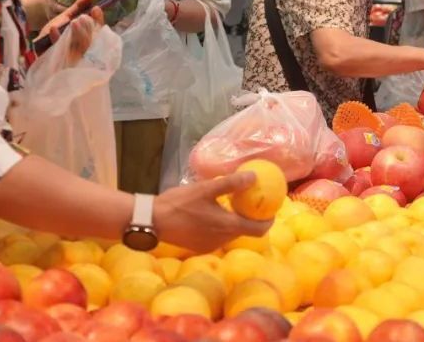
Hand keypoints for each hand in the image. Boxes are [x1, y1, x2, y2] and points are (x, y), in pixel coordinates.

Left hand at [38, 0, 102, 64]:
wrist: (38, 44)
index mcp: (87, 36)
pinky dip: (56, 38)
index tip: (95, 8)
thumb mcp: (68, 17)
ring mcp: (72, 57)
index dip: (98, 20)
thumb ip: (79, 7)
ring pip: (80, 48)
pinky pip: (60, 50)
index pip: (98, 30)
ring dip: (77, 34)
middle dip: (88, 28)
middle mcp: (83, 48)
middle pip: (91, 40)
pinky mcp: (59, 60)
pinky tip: (53, 29)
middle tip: (82, 18)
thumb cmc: (57, 31)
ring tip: (73, 22)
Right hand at [155, 171, 273, 252]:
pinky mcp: (199, 247)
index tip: (270, 210)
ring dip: (233, 221)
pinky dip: (219, 226)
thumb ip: (231, 184)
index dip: (268, 221)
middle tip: (249, 202)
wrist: (152, 221)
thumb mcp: (206, 189)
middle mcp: (222, 240)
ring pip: (229, 234)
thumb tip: (253, 177)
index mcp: (227, 227)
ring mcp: (210, 245)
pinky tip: (209, 214)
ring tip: (228, 205)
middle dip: (250, 218)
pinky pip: (216, 236)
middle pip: (244, 231)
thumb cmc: (179, 203)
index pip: (259, 230)